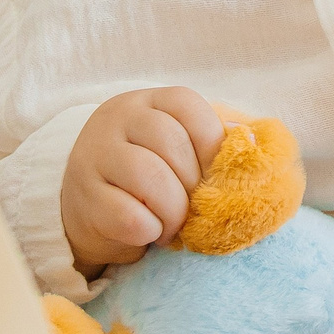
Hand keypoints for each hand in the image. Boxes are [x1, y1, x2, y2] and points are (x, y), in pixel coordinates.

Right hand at [60, 88, 223, 277]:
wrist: (87, 206)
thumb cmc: (146, 176)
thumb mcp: (175, 149)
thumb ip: (209, 142)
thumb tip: (248, 141)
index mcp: (147, 101)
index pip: (186, 104)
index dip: (211, 141)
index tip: (214, 173)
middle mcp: (117, 119)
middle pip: (170, 141)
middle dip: (192, 183)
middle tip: (193, 206)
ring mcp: (95, 155)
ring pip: (149, 176)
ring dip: (173, 210)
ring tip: (173, 224)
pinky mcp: (84, 198)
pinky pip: (128, 216)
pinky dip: (149, 230)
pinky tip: (149, 232)